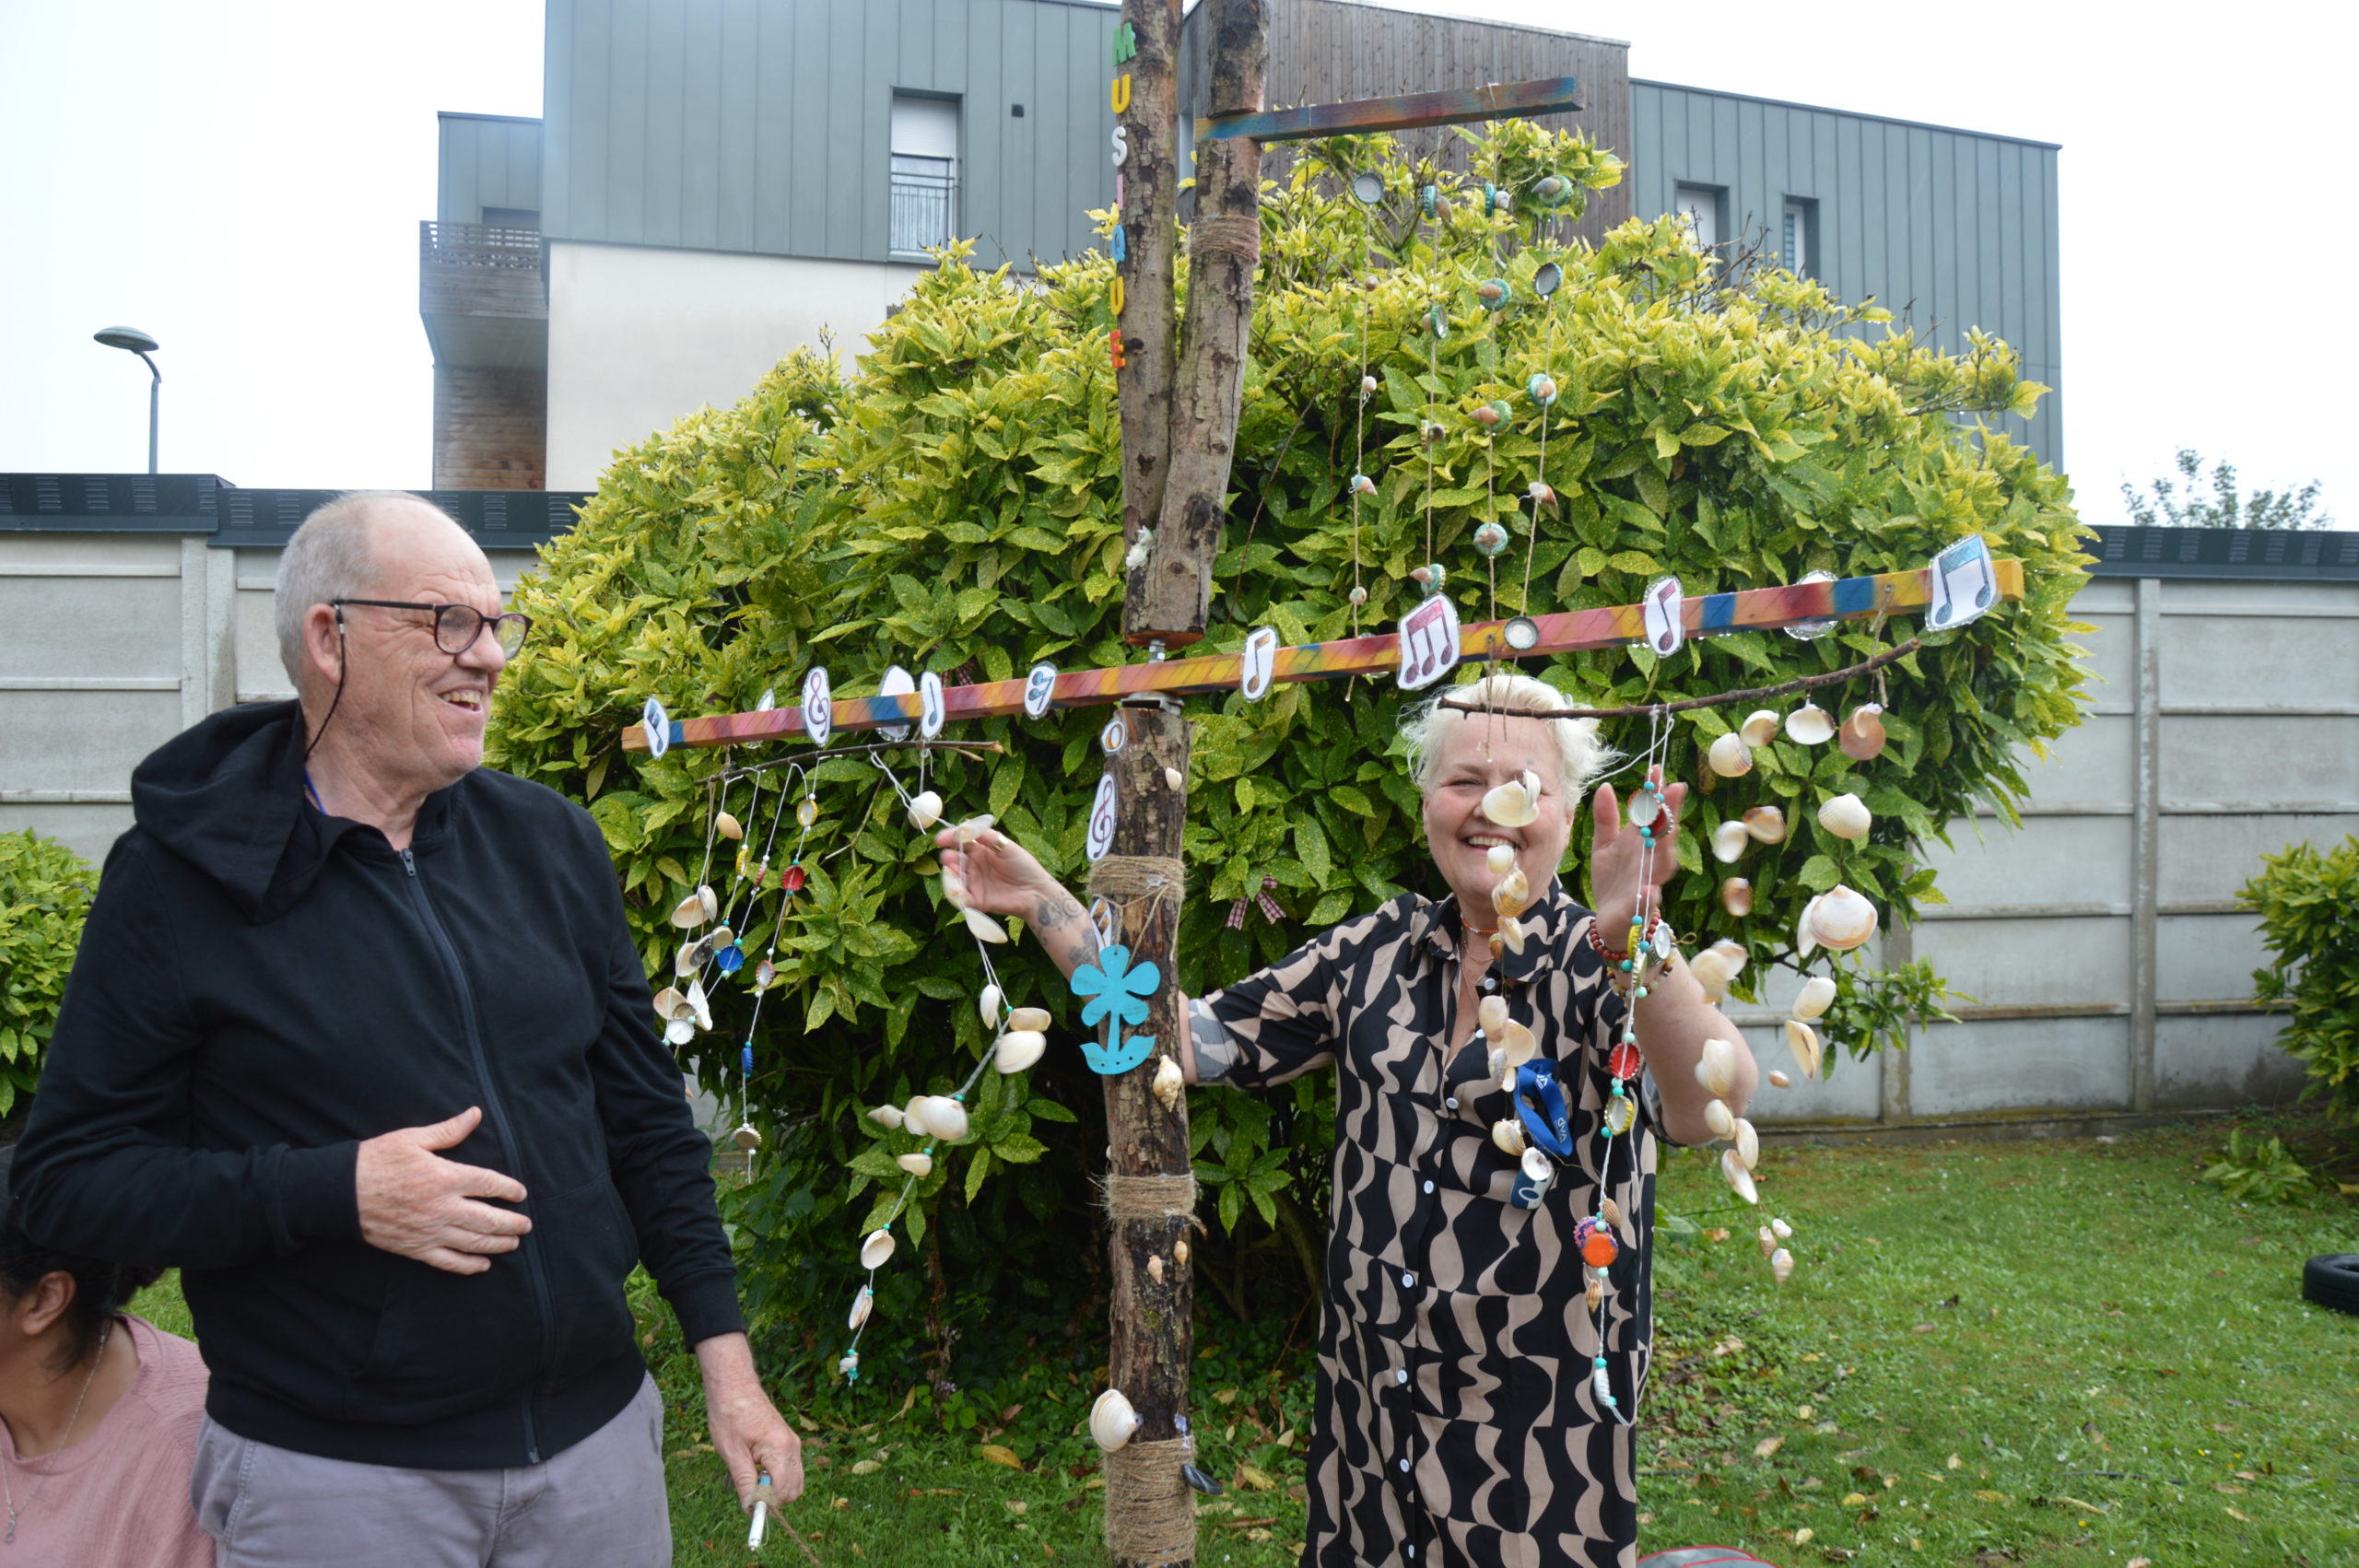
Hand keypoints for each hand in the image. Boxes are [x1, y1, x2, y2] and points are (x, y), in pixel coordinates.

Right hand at [355, 1106, 530, 1274]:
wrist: (340, 1193)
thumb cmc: (376, 1160)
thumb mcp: (412, 1139)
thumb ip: (448, 1130)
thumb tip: (475, 1114)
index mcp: (445, 1177)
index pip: (489, 1184)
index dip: (509, 1189)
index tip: (521, 1194)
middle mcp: (442, 1207)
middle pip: (488, 1219)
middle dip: (512, 1224)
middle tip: (526, 1225)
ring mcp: (430, 1231)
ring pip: (473, 1242)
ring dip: (498, 1244)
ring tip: (513, 1243)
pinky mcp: (415, 1248)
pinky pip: (448, 1262)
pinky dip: (468, 1266)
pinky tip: (482, 1265)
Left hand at [697, 1333, 803, 1508]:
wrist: (734, 1386)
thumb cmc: (730, 1415)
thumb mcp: (732, 1453)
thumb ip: (744, 1482)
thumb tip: (750, 1508)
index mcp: (780, 1449)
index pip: (782, 1491)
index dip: (766, 1503)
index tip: (747, 1504)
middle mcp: (792, 1447)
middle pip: (793, 1490)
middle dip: (773, 1498)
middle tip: (748, 1489)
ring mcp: (793, 1443)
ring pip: (794, 1481)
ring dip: (775, 1488)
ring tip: (751, 1475)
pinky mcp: (789, 1442)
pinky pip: (790, 1470)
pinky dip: (777, 1477)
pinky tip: (756, 1467)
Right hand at [934, 823, 1056, 919]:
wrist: (1037, 892)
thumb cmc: (1024, 866)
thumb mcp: (1007, 846)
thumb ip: (987, 836)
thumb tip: (964, 827)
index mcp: (980, 850)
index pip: (960, 842)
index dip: (949, 838)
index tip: (940, 839)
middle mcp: (974, 866)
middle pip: (954, 859)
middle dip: (948, 857)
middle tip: (948, 857)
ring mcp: (974, 883)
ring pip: (954, 877)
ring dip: (950, 873)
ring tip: (953, 869)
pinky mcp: (976, 900)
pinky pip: (961, 897)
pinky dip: (956, 894)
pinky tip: (958, 888)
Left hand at [1588, 770, 1688, 938]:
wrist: (1610, 919)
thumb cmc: (1612, 879)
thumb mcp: (1604, 845)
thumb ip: (1606, 818)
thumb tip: (1604, 786)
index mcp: (1639, 841)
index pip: (1650, 813)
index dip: (1654, 792)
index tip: (1656, 768)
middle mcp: (1649, 858)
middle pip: (1663, 832)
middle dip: (1670, 812)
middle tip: (1675, 788)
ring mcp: (1648, 881)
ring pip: (1663, 863)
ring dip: (1666, 846)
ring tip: (1669, 827)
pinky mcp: (1640, 905)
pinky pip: (1648, 900)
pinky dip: (1650, 894)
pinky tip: (1651, 888)